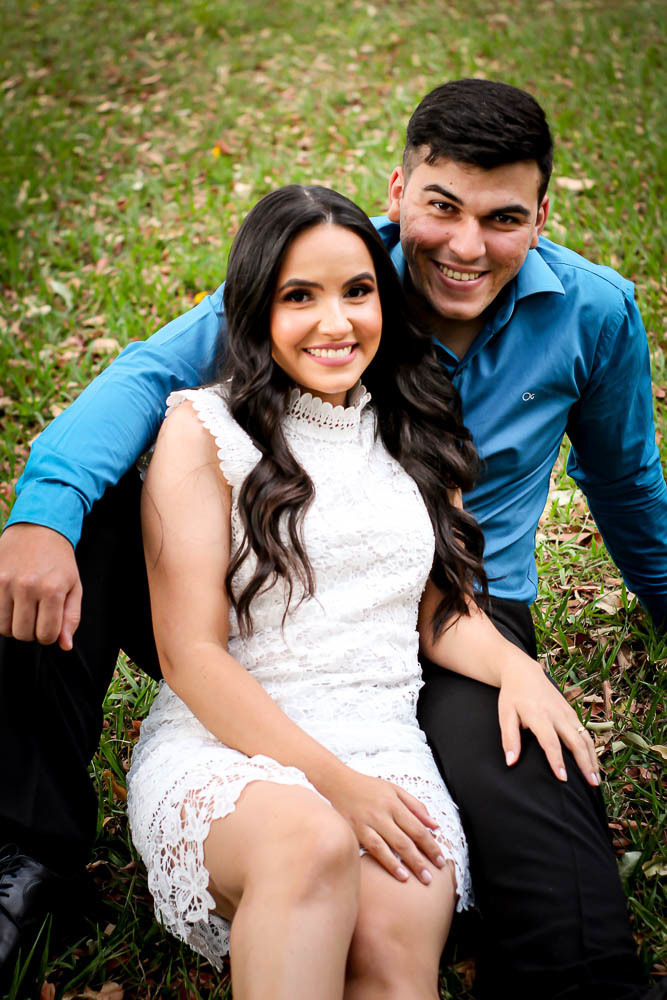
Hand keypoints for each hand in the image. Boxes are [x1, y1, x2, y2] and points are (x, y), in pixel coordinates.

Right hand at [0, 524, 81, 649]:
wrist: (38, 529)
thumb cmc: (59, 560)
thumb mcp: (74, 586)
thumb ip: (71, 618)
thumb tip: (65, 645)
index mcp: (52, 589)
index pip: (46, 635)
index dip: (48, 635)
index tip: (48, 624)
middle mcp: (27, 586)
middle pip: (23, 634)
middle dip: (31, 631)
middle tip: (36, 615)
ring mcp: (5, 582)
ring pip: (4, 627)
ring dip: (13, 624)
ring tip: (23, 608)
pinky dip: (1, 614)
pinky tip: (11, 602)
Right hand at [323, 768, 445, 884]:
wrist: (338, 782)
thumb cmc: (369, 787)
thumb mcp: (395, 790)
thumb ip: (416, 807)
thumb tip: (435, 825)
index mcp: (394, 804)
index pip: (417, 828)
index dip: (431, 846)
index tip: (441, 861)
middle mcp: (381, 814)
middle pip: (405, 841)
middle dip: (420, 860)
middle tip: (431, 878)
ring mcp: (366, 823)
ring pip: (387, 847)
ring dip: (402, 864)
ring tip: (414, 879)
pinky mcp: (354, 831)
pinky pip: (370, 849)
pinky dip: (384, 861)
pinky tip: (395, 873)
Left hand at [498, 653, 599, 787]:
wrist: (524, 672)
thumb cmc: (512, 696)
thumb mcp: (505, 715)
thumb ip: (509, 738)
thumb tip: (511, 762)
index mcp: (538, 715)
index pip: (550, 741)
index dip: (556, 760)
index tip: (563, 778)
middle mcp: (556, 714)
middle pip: (575, 741)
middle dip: (585, 763)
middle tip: (592, 784)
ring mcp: (567, 712)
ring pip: (585, 737)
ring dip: (592, 758)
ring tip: (596, 779)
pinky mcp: (572, 712)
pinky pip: (585, 732)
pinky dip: (591, 749)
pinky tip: (593, 763)